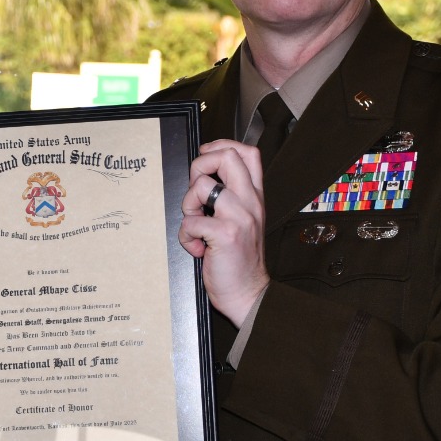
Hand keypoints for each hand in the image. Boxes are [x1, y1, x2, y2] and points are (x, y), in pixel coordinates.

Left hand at [179, 139, 268, 325]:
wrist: (248, 294)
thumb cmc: (240, 260)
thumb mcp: (243, 221)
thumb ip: (232, 198)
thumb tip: (205, 177)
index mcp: (254, 197)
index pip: (247, 153)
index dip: (221, 146)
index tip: (206, 159)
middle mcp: (250, 202)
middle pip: (226, 156)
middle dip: (200, 166)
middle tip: (197, 194)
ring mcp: (239, 217)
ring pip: (202, 186)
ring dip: (188, 205)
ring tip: (196, 224)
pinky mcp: (225, 235)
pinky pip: (191, 222)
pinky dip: (186, 236)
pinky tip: (197, 248)